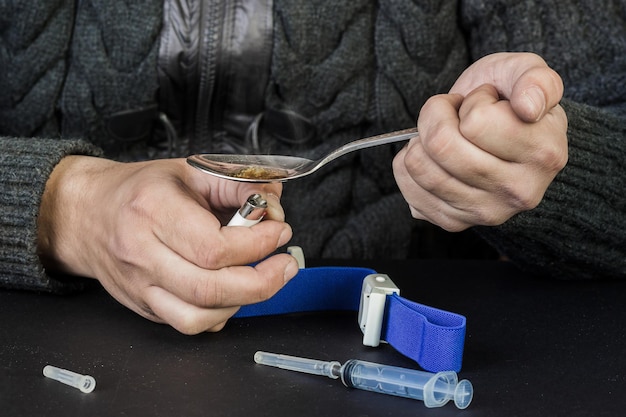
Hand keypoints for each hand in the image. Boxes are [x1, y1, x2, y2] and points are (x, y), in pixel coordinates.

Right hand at [37, 156, 298, 333]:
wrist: (88, 212)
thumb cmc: (140, 190)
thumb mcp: (191, 170)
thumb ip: (237, 184)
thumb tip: (273, 204)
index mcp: (153, 210)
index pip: (213, 247)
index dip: (257, 244)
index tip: (279, 231)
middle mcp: (142, 252)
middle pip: (210, 289)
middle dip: (262, 282)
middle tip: (285, 264)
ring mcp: (139, 285)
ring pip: (198, 316)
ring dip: (244, 302)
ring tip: (263, 278)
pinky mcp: (142, 306)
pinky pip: (186, 325)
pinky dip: (219, 315)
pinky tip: (233, 293)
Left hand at [393, 52, 567, 230]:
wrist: (500, 138)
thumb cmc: (510, 101)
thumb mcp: (527, 73)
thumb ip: (537, 81)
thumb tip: (528, 106)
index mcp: (544, 154)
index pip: (475, 122)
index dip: (474, 101)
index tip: (487, 102)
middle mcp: (519, 192)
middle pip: (440, 145)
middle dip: (437, 115)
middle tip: (455, 113)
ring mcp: (486, 212)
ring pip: (419, 166)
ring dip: (421, 139)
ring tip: (445, 135)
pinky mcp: (454, 223)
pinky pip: (407, 186)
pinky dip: (408, 163)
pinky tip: (433, 158)